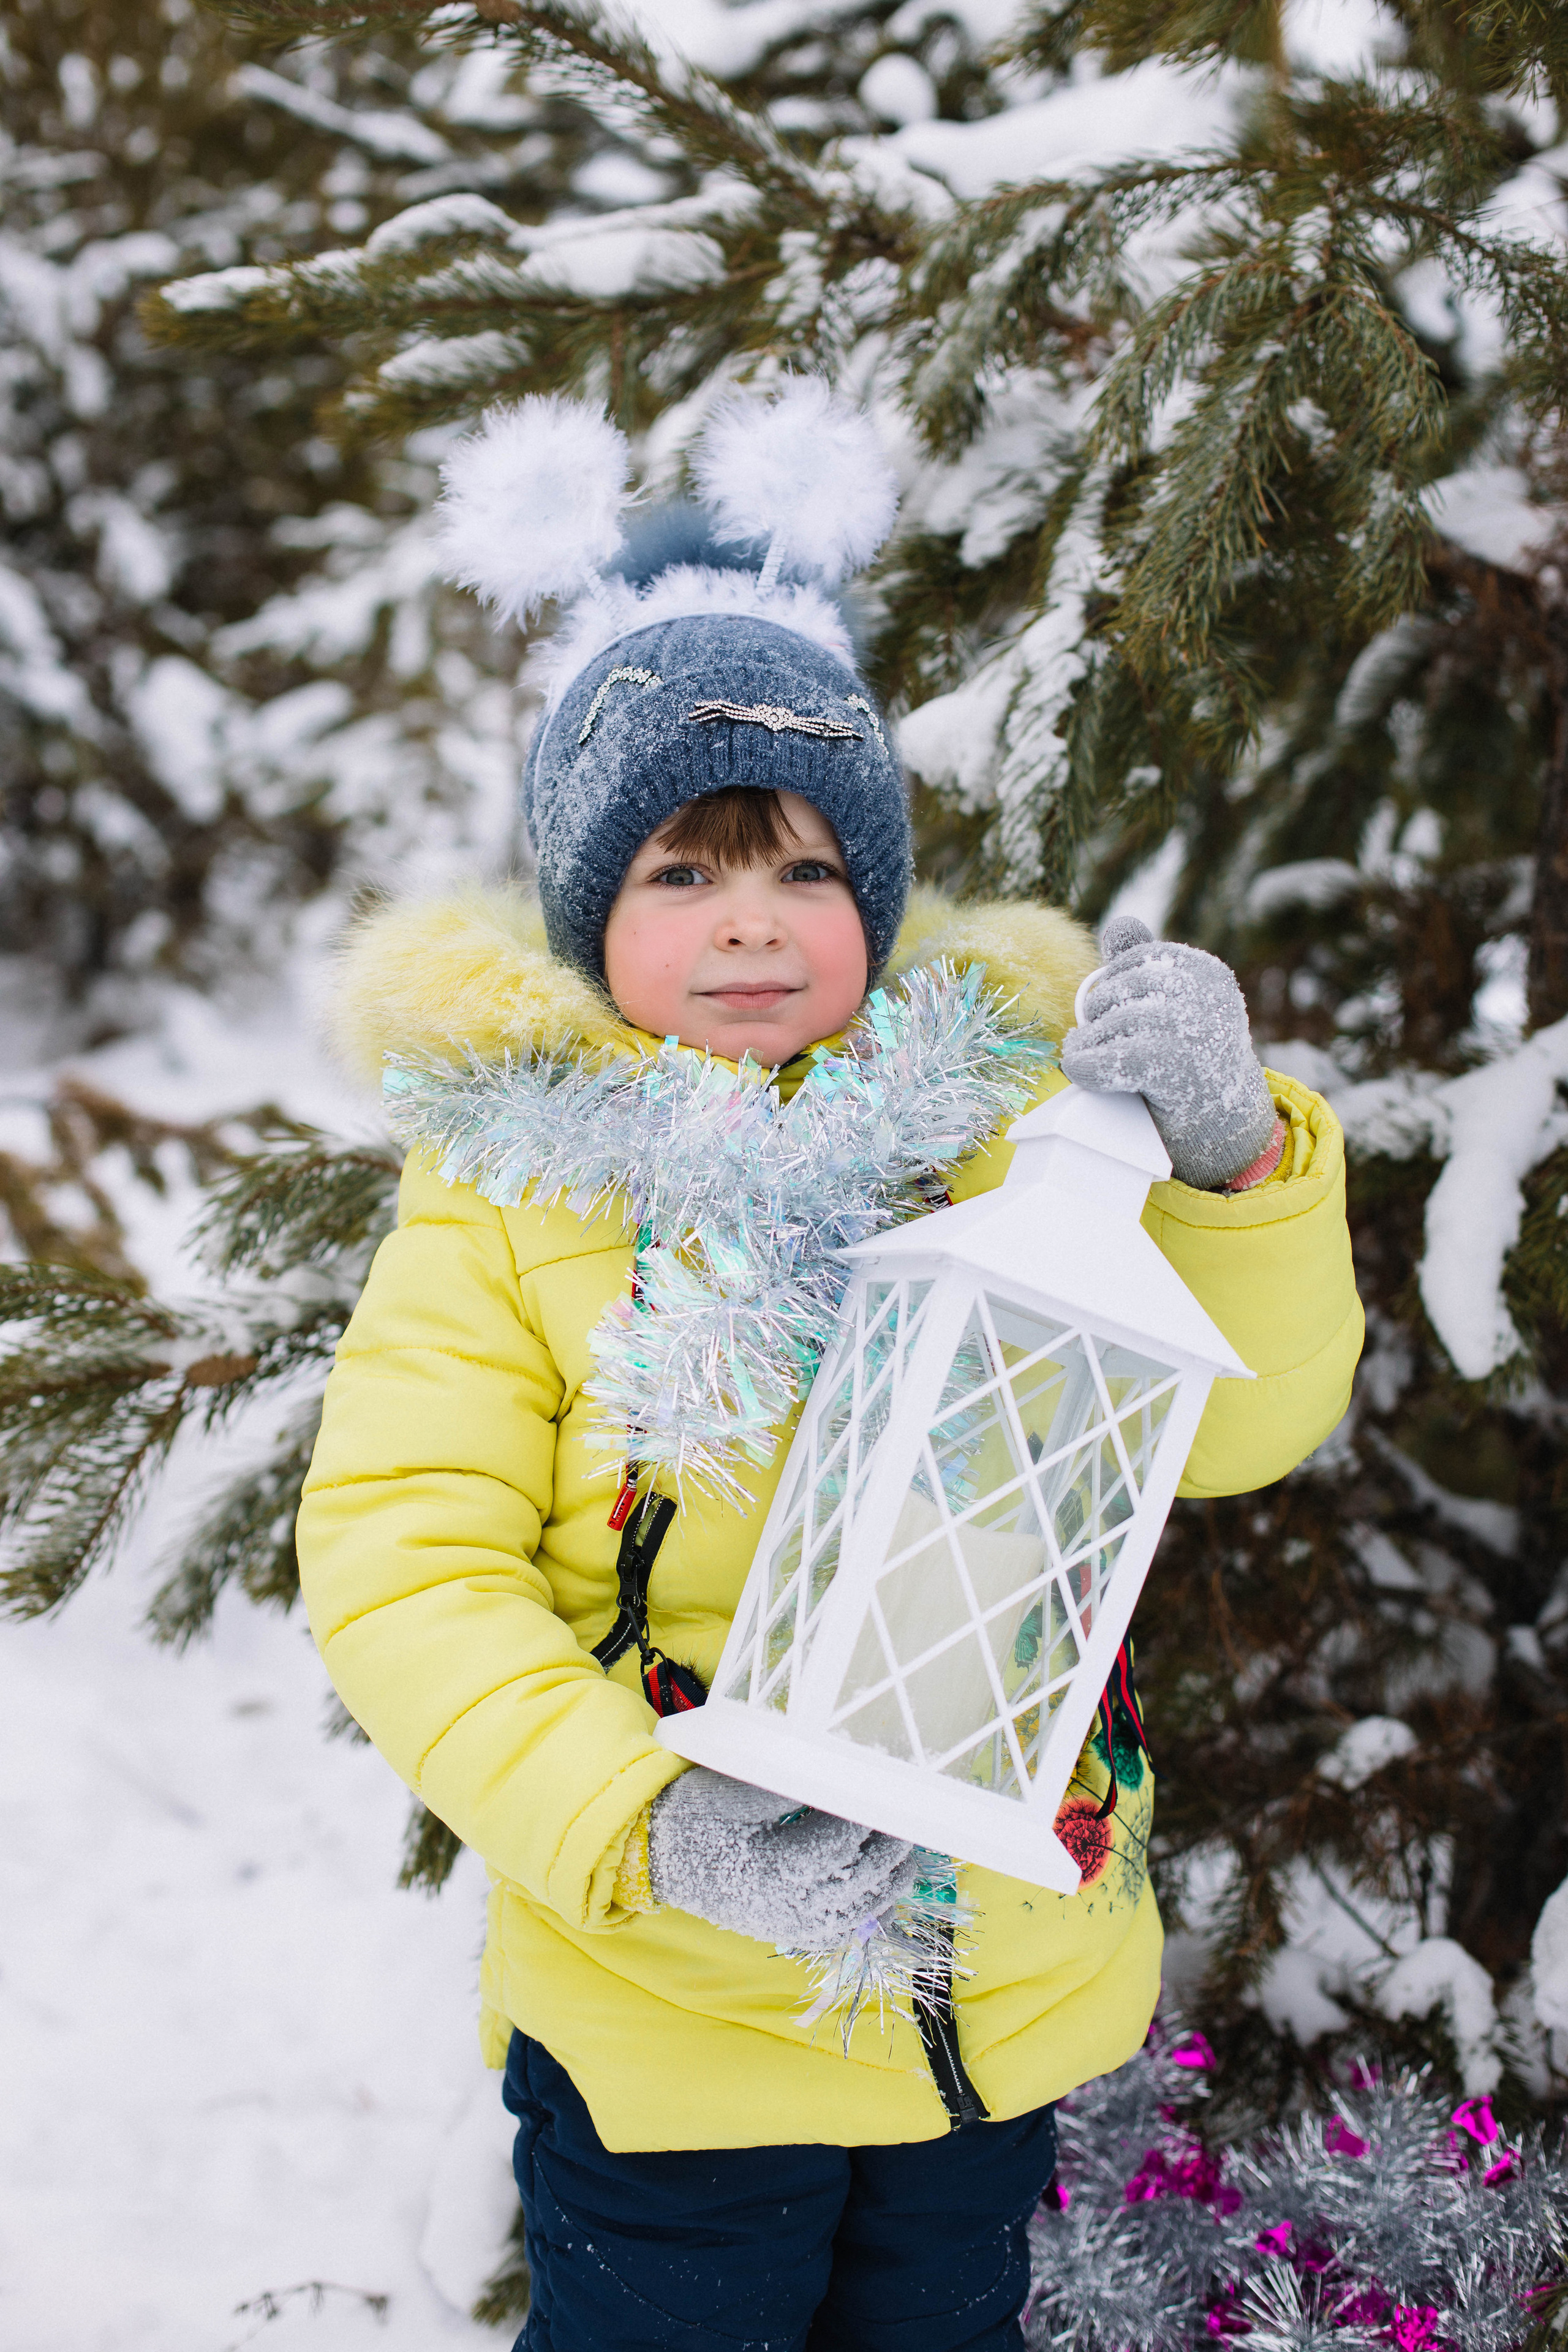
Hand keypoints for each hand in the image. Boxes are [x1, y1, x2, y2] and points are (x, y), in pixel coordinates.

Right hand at [649, 1767, 920, 1947]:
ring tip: (906, 1851)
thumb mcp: (732, 1790)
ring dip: (888, 1882)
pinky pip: (840, 1931)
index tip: (884, 1788)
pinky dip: (867, 1913)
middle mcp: (789, 1906)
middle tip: (910, 1815)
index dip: (867, 1815)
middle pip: (859, 1879)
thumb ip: (785, 1788)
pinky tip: (882, 1891)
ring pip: (858, 1911)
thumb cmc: (693, 1815)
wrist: (656, 1852)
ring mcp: (791, 1924)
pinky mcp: (788, 1928)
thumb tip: (836, 1775)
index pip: (841, 1843)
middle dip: (889, 1847)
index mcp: (775, 1869)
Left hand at [1061, 916, 1279, 1190]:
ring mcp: (1188, 1028)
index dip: (1115, 988)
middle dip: (1100, 1017)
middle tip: (1107, 1045)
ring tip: (1097, 1062)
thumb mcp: (1177, 1005)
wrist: (1229, 1130)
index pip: (1133, 958)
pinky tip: (1085, 1075)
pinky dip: (1085, 1069)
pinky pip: (1102, 1060)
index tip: (1126, 1018)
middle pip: (1116, 989)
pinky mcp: (1168, 1067)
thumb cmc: (1195, 1063)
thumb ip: (1148, 964)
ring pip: (1106, 1025)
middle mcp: (1204, 993)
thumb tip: (1118, 923)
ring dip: (1090, 1046)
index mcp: (1207, 972)